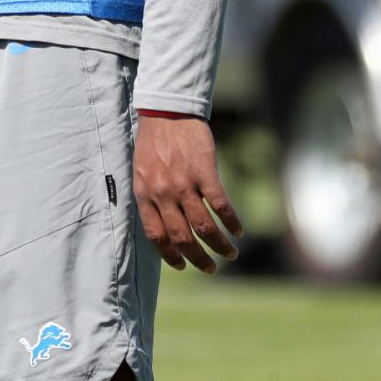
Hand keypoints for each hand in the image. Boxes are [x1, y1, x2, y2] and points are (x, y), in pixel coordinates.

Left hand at [133, 116, 242, 273]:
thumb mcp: (142, 171)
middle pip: (182, 238)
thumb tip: (163, 226)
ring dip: (219, 245)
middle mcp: (163, 193)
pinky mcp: (204, 172)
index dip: (170, 255)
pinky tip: (238, 230)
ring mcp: (184, 184)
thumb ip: (151, 197)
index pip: (156, 235)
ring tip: (230, 253)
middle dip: (198, 259)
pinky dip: (232, 222)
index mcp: (145, 194)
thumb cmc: (154, 142)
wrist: (167, 112)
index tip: (183, 265)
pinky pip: (220, 206)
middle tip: (210, 268)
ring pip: (204, 227)